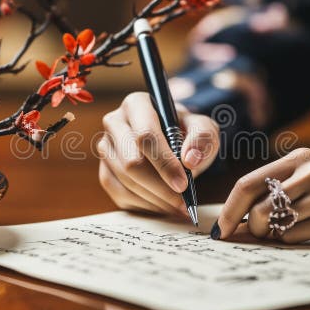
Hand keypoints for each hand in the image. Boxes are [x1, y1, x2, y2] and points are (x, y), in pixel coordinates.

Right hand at [97, 92, 219, 216]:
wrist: (174, 140)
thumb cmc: (187, 131)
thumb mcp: (204, 128)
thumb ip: (203, 137)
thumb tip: (190, 159)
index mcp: (136, 104)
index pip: (145, 136)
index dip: (164, 163)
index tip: (183, 184)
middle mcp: (114, 122)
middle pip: (131, 162)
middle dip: (160, 187)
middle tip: (183, 202)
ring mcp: (106, 147)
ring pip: (124, 181)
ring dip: (154, 199)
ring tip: (178, 206)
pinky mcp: (105, 170)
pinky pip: (119, 194)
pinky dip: (144, 205)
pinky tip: (163, 206)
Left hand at [213, 148, 309, 242]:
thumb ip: (280, 189)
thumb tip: (239, 218)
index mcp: (300, 158)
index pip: (248, 183)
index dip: (229, 210)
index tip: (220, 231)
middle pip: (258, 208)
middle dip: (251, 228)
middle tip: (261, 234)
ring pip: (276, 225)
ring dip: (276, 235)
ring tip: (292, 230)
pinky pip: (297, 238)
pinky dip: (295, 241)